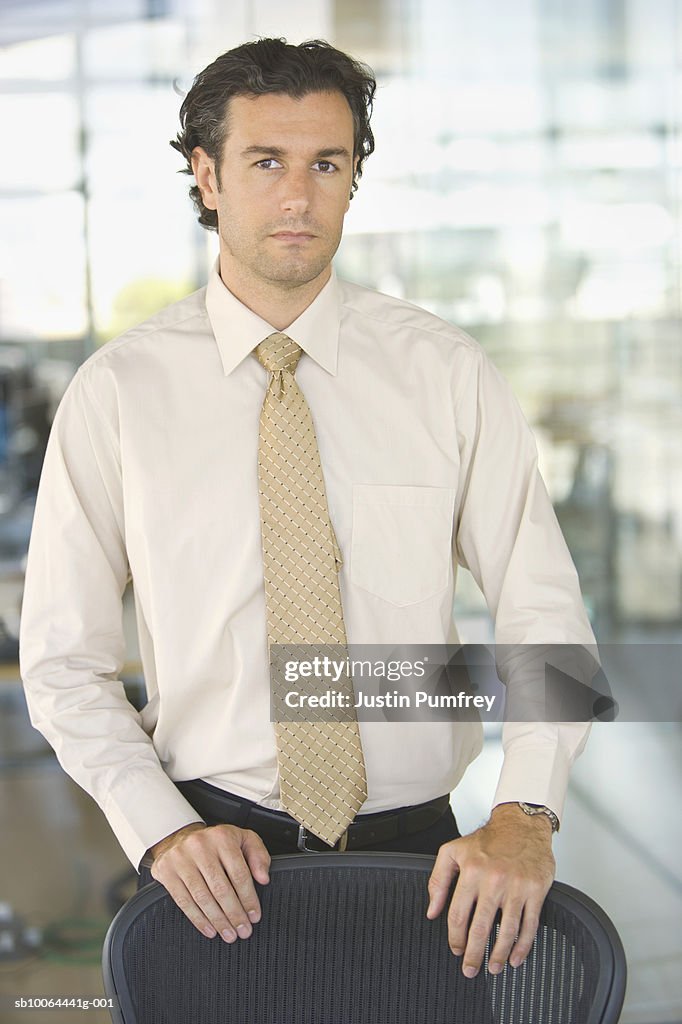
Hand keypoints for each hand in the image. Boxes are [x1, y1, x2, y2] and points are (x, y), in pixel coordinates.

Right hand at [149, 822, 270, 942]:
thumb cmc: (215, 842)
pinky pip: (183, 901)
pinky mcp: (166, 871)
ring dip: (218, 920)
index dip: (248, 898)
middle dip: (234, 914)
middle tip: (242, 930)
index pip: (239, 873)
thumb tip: (263, 878)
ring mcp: (181, 859)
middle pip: (220, 888)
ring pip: (202, 897)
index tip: (254, 915)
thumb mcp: (242, 839)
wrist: (180, 836)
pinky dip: (198, 919)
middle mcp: (200, 846)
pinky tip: (209, 928)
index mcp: (222, 837)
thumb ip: (258, 856)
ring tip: (228, 933)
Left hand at [426, 803, 554, 976]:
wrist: (522, 825)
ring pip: (507, 931)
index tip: (456, 949)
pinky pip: (530, 925)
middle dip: (474, 954)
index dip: (455, 937)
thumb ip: (438, 880)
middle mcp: (494, 880)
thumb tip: (432, 911)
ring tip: (494, 968)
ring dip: (499, 955)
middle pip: (480, 928)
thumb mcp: (453, 851)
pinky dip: (523, 946)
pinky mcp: (536, 891)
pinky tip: (516, 957)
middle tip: (470, 969)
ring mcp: (517, 887)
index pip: (458, 914)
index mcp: (471, 871)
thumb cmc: (488, 841)